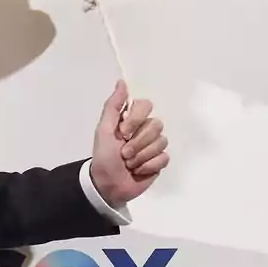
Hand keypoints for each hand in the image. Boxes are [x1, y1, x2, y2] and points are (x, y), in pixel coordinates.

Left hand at [89, 80, 168, 205]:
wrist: (107, 184)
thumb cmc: (104, 156)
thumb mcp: (103, 130)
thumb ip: (113, 106)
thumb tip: (122, 82)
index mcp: (131, 120)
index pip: (145, 105)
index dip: (135, 120)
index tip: (122, 133)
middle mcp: (145, 130)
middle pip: (156, 125)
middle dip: (137, 142)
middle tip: (124, 153)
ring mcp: (154, 146)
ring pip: (161, 142)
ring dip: (140, 156)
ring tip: (129, 163)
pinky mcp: (160, 162)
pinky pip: (163, 158)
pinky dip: (148, 166)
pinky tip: (138, 170)